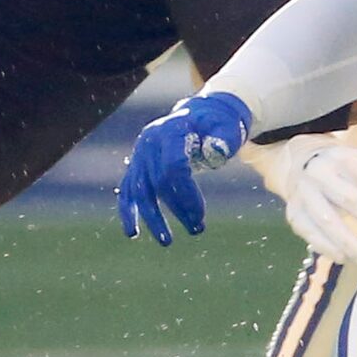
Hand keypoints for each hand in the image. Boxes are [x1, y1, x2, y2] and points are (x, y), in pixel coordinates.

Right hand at [120, 92, 253, 245]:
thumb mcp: (227, 127)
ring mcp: (140, 154)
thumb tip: (217, 153)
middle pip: (157, 182)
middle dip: (177, 209)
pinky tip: (132, 233)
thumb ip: (224, 139)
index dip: (186, 194)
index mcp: (170, 131)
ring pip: (140, 190)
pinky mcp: (137, 165)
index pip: (173, 167)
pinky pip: (129, 190)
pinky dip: (129, 211)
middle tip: (198, 229)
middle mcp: (149, 142)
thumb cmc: (218, 124)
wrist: (202, 115)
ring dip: (154, 217)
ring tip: (167, 242)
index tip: (201, 216)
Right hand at [266, 135, 356, 263]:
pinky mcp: (293, 212)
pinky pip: (307, 231)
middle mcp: (321, 173)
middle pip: (349, 199)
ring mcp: (304, 193)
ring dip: (346, 239)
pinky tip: (342, 258)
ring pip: (325, 218)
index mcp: (345, 158)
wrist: (302, 162)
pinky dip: (324, 246)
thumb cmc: (347, 166)